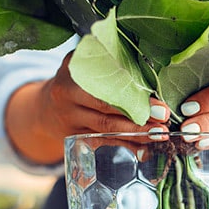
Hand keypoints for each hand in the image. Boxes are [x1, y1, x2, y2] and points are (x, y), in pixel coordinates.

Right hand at [6, 52, 168, 165]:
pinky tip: (144, 151)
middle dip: (138, 118)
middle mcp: (67, 97)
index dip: (132, 95)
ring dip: (136, 134)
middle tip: (163, 122)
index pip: (104, 86)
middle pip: (106, 110)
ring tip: (159, 135)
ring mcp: (70, 120)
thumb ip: (107, 58)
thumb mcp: (83, 61)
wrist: (45, 108)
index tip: (158, 104)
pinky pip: (103, 144)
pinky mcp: (75, 139)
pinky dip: (125, 147)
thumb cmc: (75, 79)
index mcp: (72, 73)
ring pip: (106, 129)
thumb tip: (149, 58)